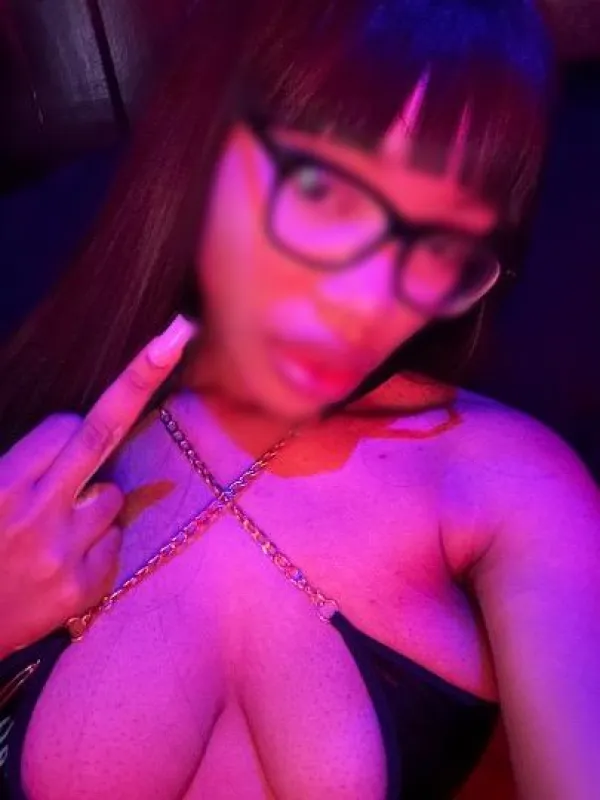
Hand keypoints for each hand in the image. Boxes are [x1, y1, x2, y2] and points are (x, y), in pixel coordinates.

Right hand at [0, 315, 196, 656]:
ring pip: (112, 497)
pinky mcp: (85, 587)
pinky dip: (96, 547)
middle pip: (101, 433)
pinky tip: (59, 567)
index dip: (68, 430)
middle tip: (175, 334)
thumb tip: (73, 434)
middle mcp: (37, 513)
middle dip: (139, 379)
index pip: (66, 427)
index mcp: (2, 486)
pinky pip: (113, 542)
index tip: (66, 436)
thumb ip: (20, 465)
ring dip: (93, 504)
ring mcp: (66, 553)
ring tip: (50, 537)